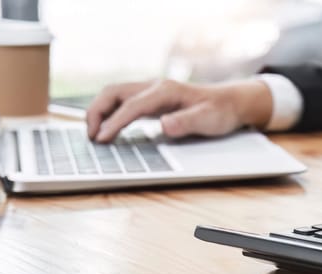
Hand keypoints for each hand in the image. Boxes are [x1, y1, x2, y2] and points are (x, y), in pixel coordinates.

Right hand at [86, 79, 272, 142]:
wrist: (230, 102)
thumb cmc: (220, 112)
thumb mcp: (208, 120)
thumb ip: (186, 122)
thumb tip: (164, 125)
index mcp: (165, 91)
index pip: (131, 106)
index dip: (114, 122)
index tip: (102, 139)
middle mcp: (155, 87)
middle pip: (114, 93)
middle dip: (97, 112)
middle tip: (91, 136)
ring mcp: (151, 92)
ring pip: (115, 95)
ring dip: (100, 112)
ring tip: (94, 134)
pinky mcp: (151, 100)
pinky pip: (122, 102)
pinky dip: (110, 114)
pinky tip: (108, 129)